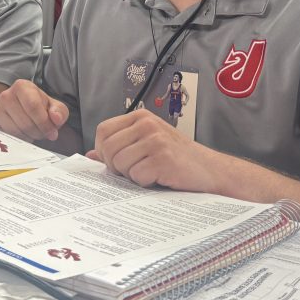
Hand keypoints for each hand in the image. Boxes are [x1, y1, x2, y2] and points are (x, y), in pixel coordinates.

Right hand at [0, 79, 68, 141]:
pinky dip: (18, 141)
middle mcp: (6, 95)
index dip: (44, 123)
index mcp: (22, 86)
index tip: (52, 133)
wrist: (23, 111)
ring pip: (16, 132)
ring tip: (32, 132)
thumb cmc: (40, 108)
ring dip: (28, 137)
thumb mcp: (54, 107)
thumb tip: (55, 118)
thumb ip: (60, 112)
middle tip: (42, 132)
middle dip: (38, 132)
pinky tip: (23, 135)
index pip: (33, 107)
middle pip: (25, 123)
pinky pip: (7, 138)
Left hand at [88, 111, 224, 192]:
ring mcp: (156, 140)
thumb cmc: (176, 159)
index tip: (114, 162)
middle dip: (115, 166)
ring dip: (131, 175)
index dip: (102, 150)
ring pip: (120, 163)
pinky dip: (145, 183)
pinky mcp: (164, 158)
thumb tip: (89, 154)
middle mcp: (147, 124)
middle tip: (132, 171)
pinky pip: (137, 175)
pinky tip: (159, 178)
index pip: (103, 130)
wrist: (210, 170)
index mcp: (140, 117)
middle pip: (108, 148)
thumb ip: (119, 147)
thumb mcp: (146, 145)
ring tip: (149, 173)